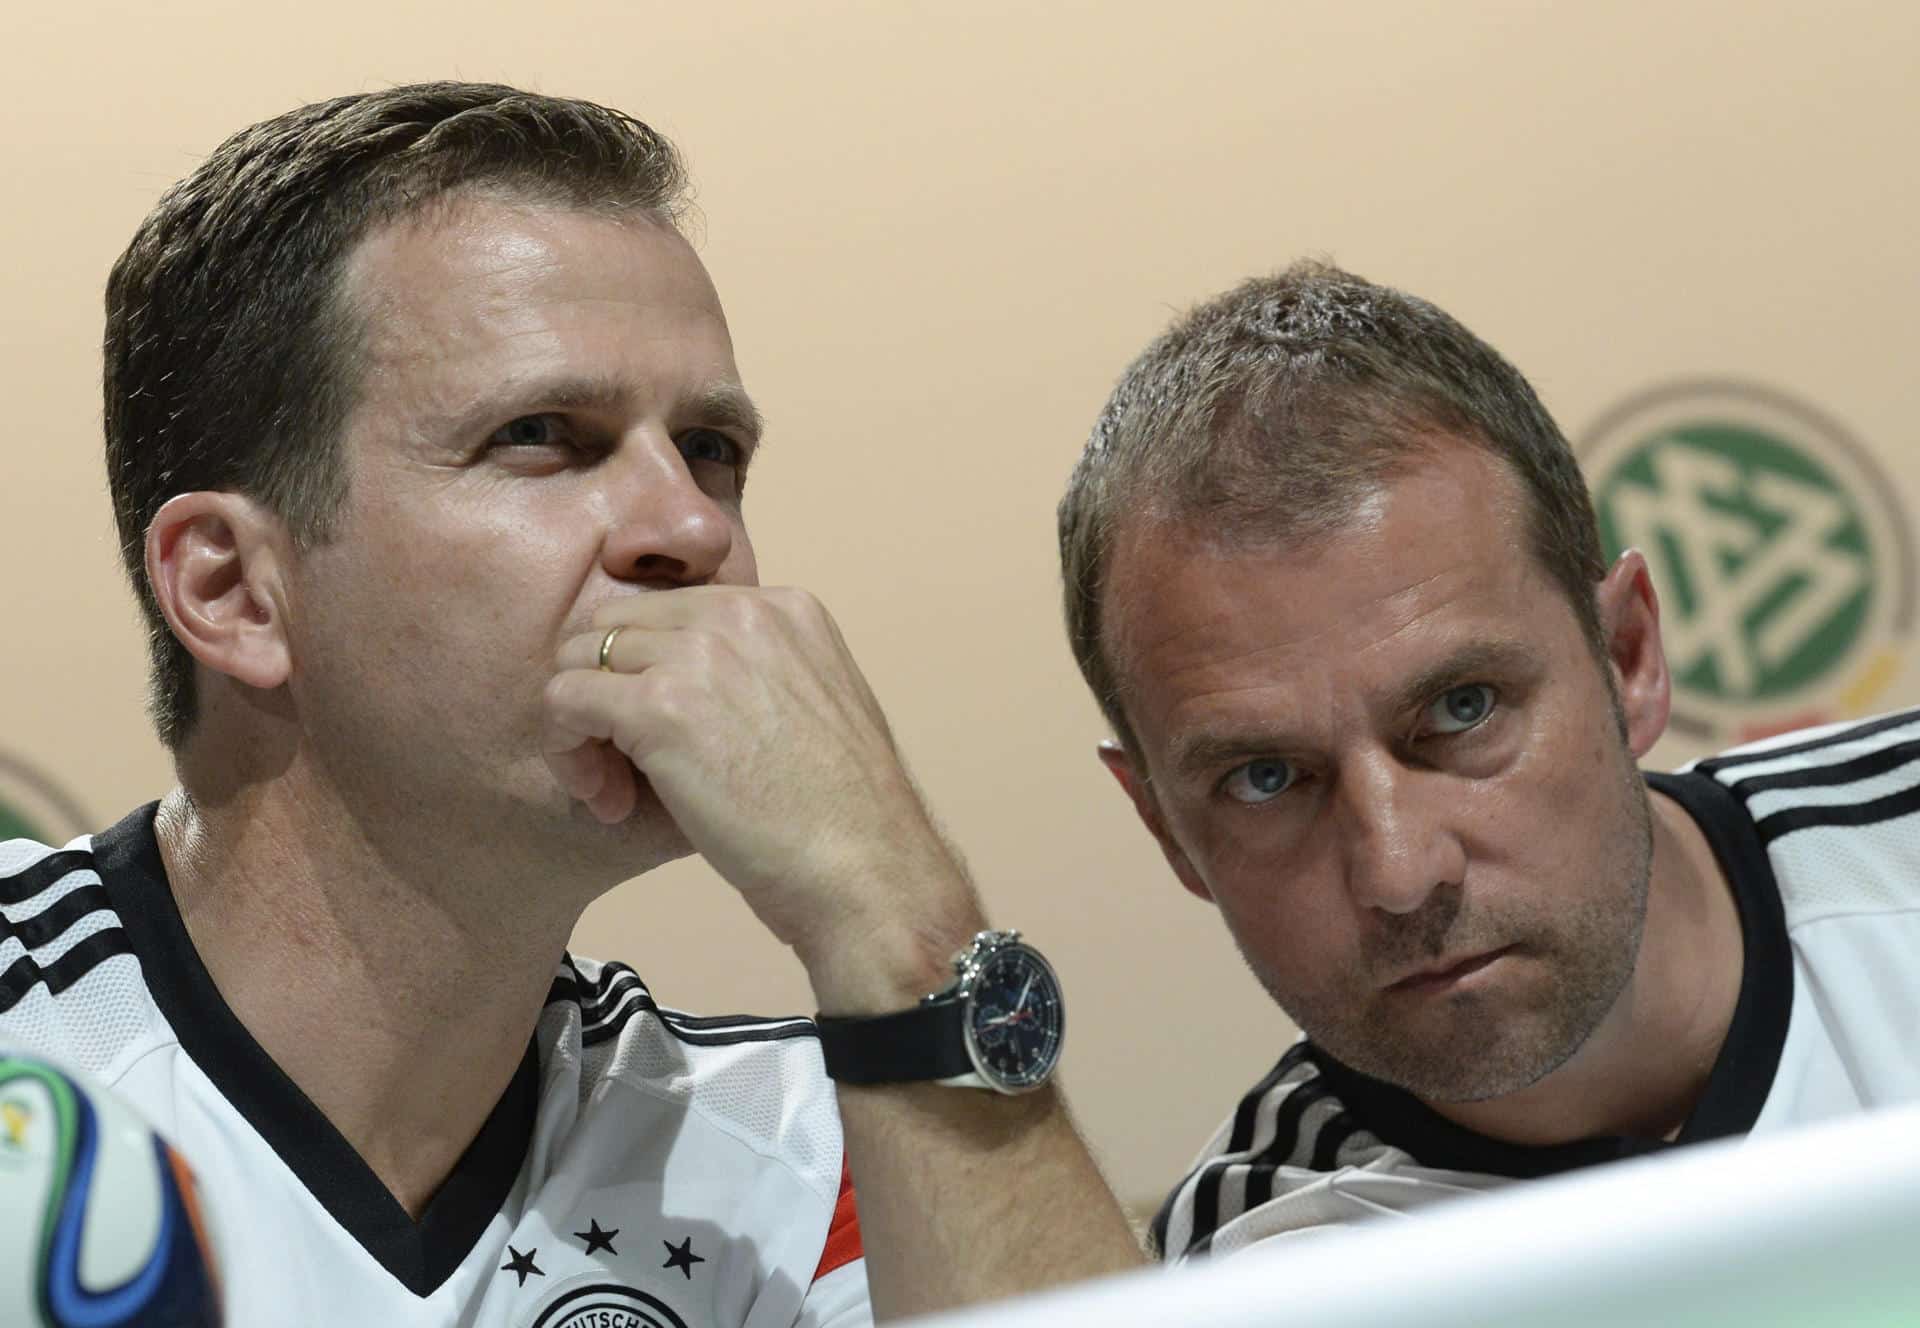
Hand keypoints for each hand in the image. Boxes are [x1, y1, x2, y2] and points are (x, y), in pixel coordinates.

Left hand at [542, 586, 981, 997]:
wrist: (868, 870)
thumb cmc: (847, 819)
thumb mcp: (818, 709)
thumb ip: (763, 678)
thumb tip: (693, 694)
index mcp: (784, 607)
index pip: (671, 612)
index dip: (650, 674)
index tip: (667, 744)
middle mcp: (741, 611)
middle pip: (616, 625)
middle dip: (606, 690)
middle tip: (626, 771)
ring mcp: (698, 654)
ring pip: (579, 658)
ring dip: (583, 726)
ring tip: (615, 791)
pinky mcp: (659, 706)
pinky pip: (564, 700)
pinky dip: (568, 753)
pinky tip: (608, 802)